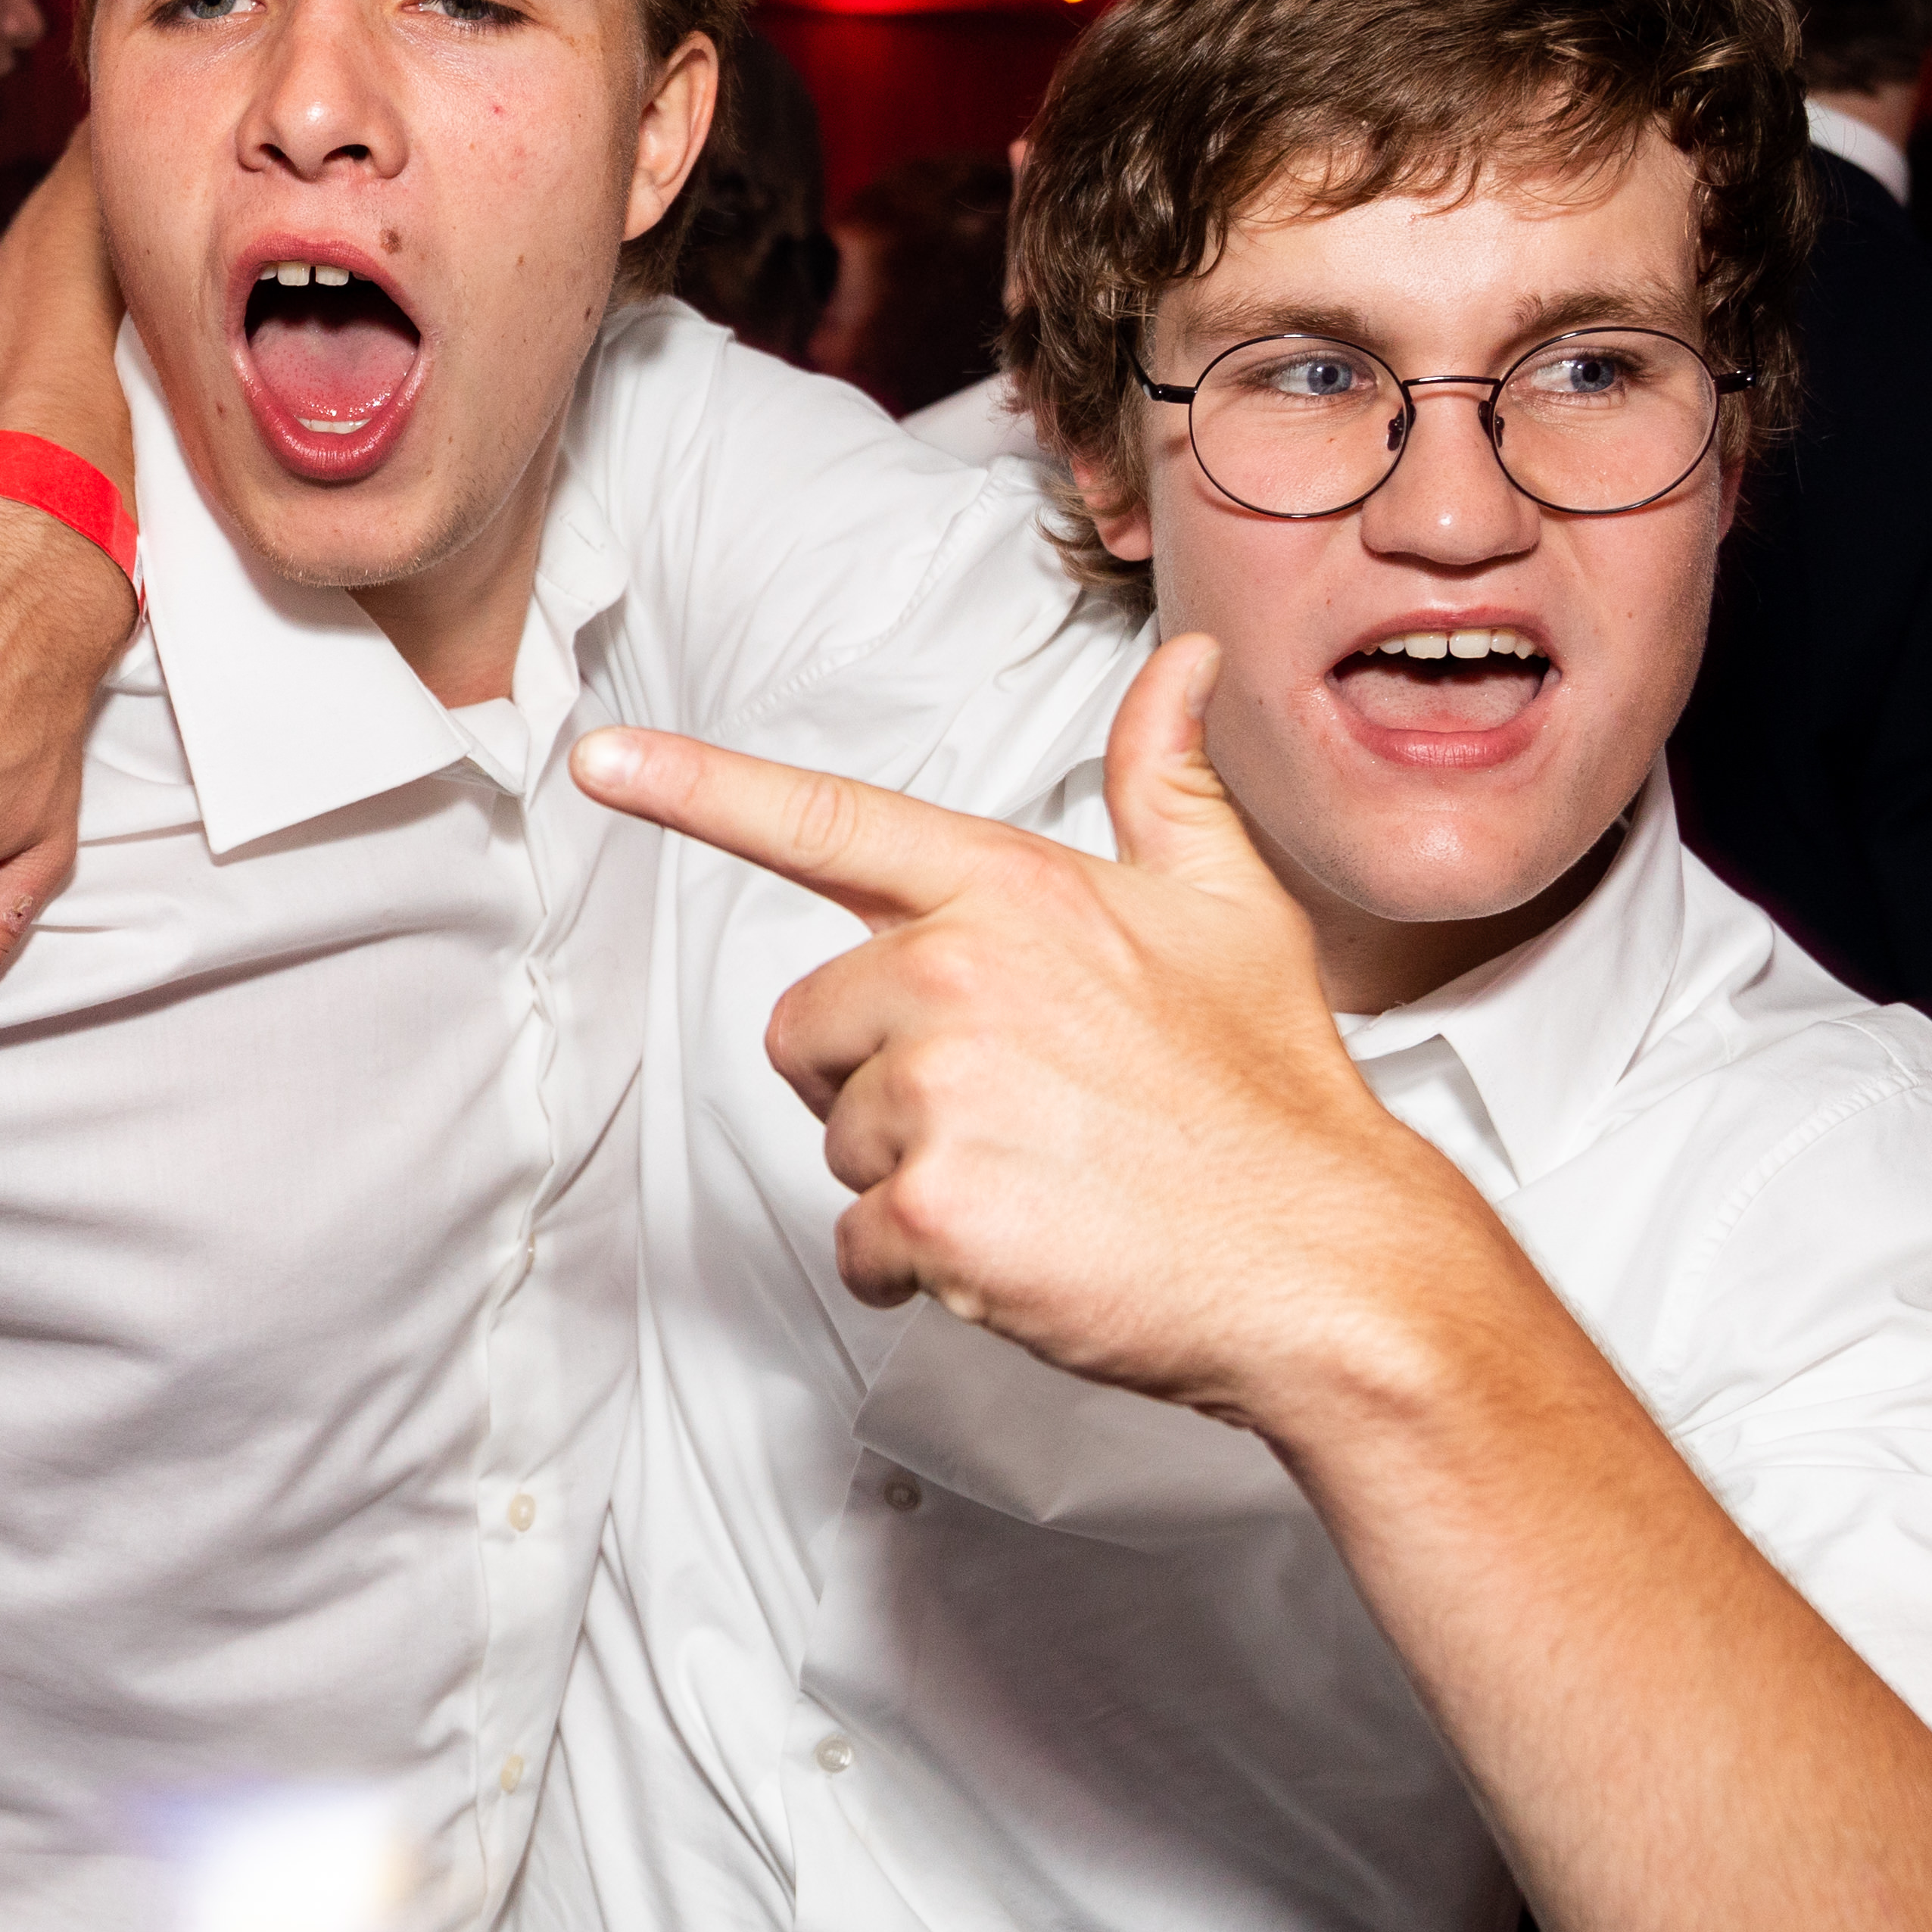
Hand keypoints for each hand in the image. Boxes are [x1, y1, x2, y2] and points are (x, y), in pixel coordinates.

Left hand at [570, 636, 1509, 1425]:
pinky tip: (1026, 1251)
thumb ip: (1167, 782)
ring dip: (912, 1177)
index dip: (698, 785)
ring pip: (836, 1138)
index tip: (602, 758)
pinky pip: (859, 1243)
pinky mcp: (932, 1205)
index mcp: (1010, 889)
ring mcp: (941, 1089)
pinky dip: (923, 1266)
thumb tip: (1182, 664)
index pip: (825, 820)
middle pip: (811, 1027)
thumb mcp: (1231, 908)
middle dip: (879, 1079)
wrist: (1330, 1262)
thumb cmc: (1273, 1094)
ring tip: (1042, 1180)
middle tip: (1017, 1112)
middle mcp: (959, 972)